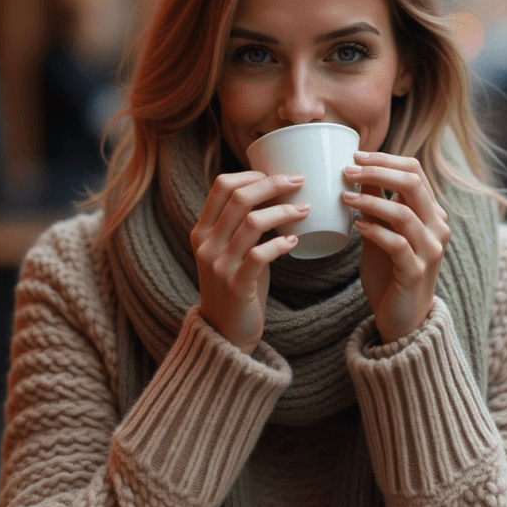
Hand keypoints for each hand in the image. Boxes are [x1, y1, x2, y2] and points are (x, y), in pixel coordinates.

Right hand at [191, 171, 308, 354]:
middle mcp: (206, 244)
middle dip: (273, 184)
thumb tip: (278, 195)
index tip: (275, 174)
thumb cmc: (236, 286)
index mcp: (202, 231)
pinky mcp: (236, 285)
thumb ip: (241, 228)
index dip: (250, 175)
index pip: (221, 186)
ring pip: (252, 222)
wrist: (225, 332)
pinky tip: (295, 241)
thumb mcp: (229, 251)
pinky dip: (281, 244)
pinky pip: (260, 255)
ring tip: (305, 210)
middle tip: (299, 181)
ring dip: (284, 211)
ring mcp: (219, 265)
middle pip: (239, 198)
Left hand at [343, 151, 449, 343]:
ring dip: (369, 200)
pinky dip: (375, 230)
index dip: (384, 159)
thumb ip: (375, 207)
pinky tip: (356, 226)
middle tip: (346, 170)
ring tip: (344, 196)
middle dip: (377, 172)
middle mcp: (436, 227)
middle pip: (412, 183)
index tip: (355, 156)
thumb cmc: (391, 273)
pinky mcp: (416, 271)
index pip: (414, 171)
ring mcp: (430, 249)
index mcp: (431, 212)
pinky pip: (397, 244)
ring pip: (403, 212)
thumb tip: (354, 173)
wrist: (404, 318)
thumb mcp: (382, 233)